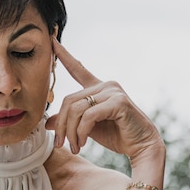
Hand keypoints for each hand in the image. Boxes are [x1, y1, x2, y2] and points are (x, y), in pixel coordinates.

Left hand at [45, 38, 162, 161]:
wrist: (142, 146)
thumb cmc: (117, 135)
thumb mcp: (87, 128)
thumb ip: (70, 121)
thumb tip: (48, 122)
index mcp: (98, 88)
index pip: (78, 69)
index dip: (64, 56)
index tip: (52, 42)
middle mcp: (105, 85)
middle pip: (69, 101)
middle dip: (62, 125)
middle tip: (60, 143)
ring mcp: (112, 91)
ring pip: (76, 109)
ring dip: (71, 132)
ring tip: (74, 147)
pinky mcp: (118, 101)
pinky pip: (89, 116)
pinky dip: (81, 132)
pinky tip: (82, 143)